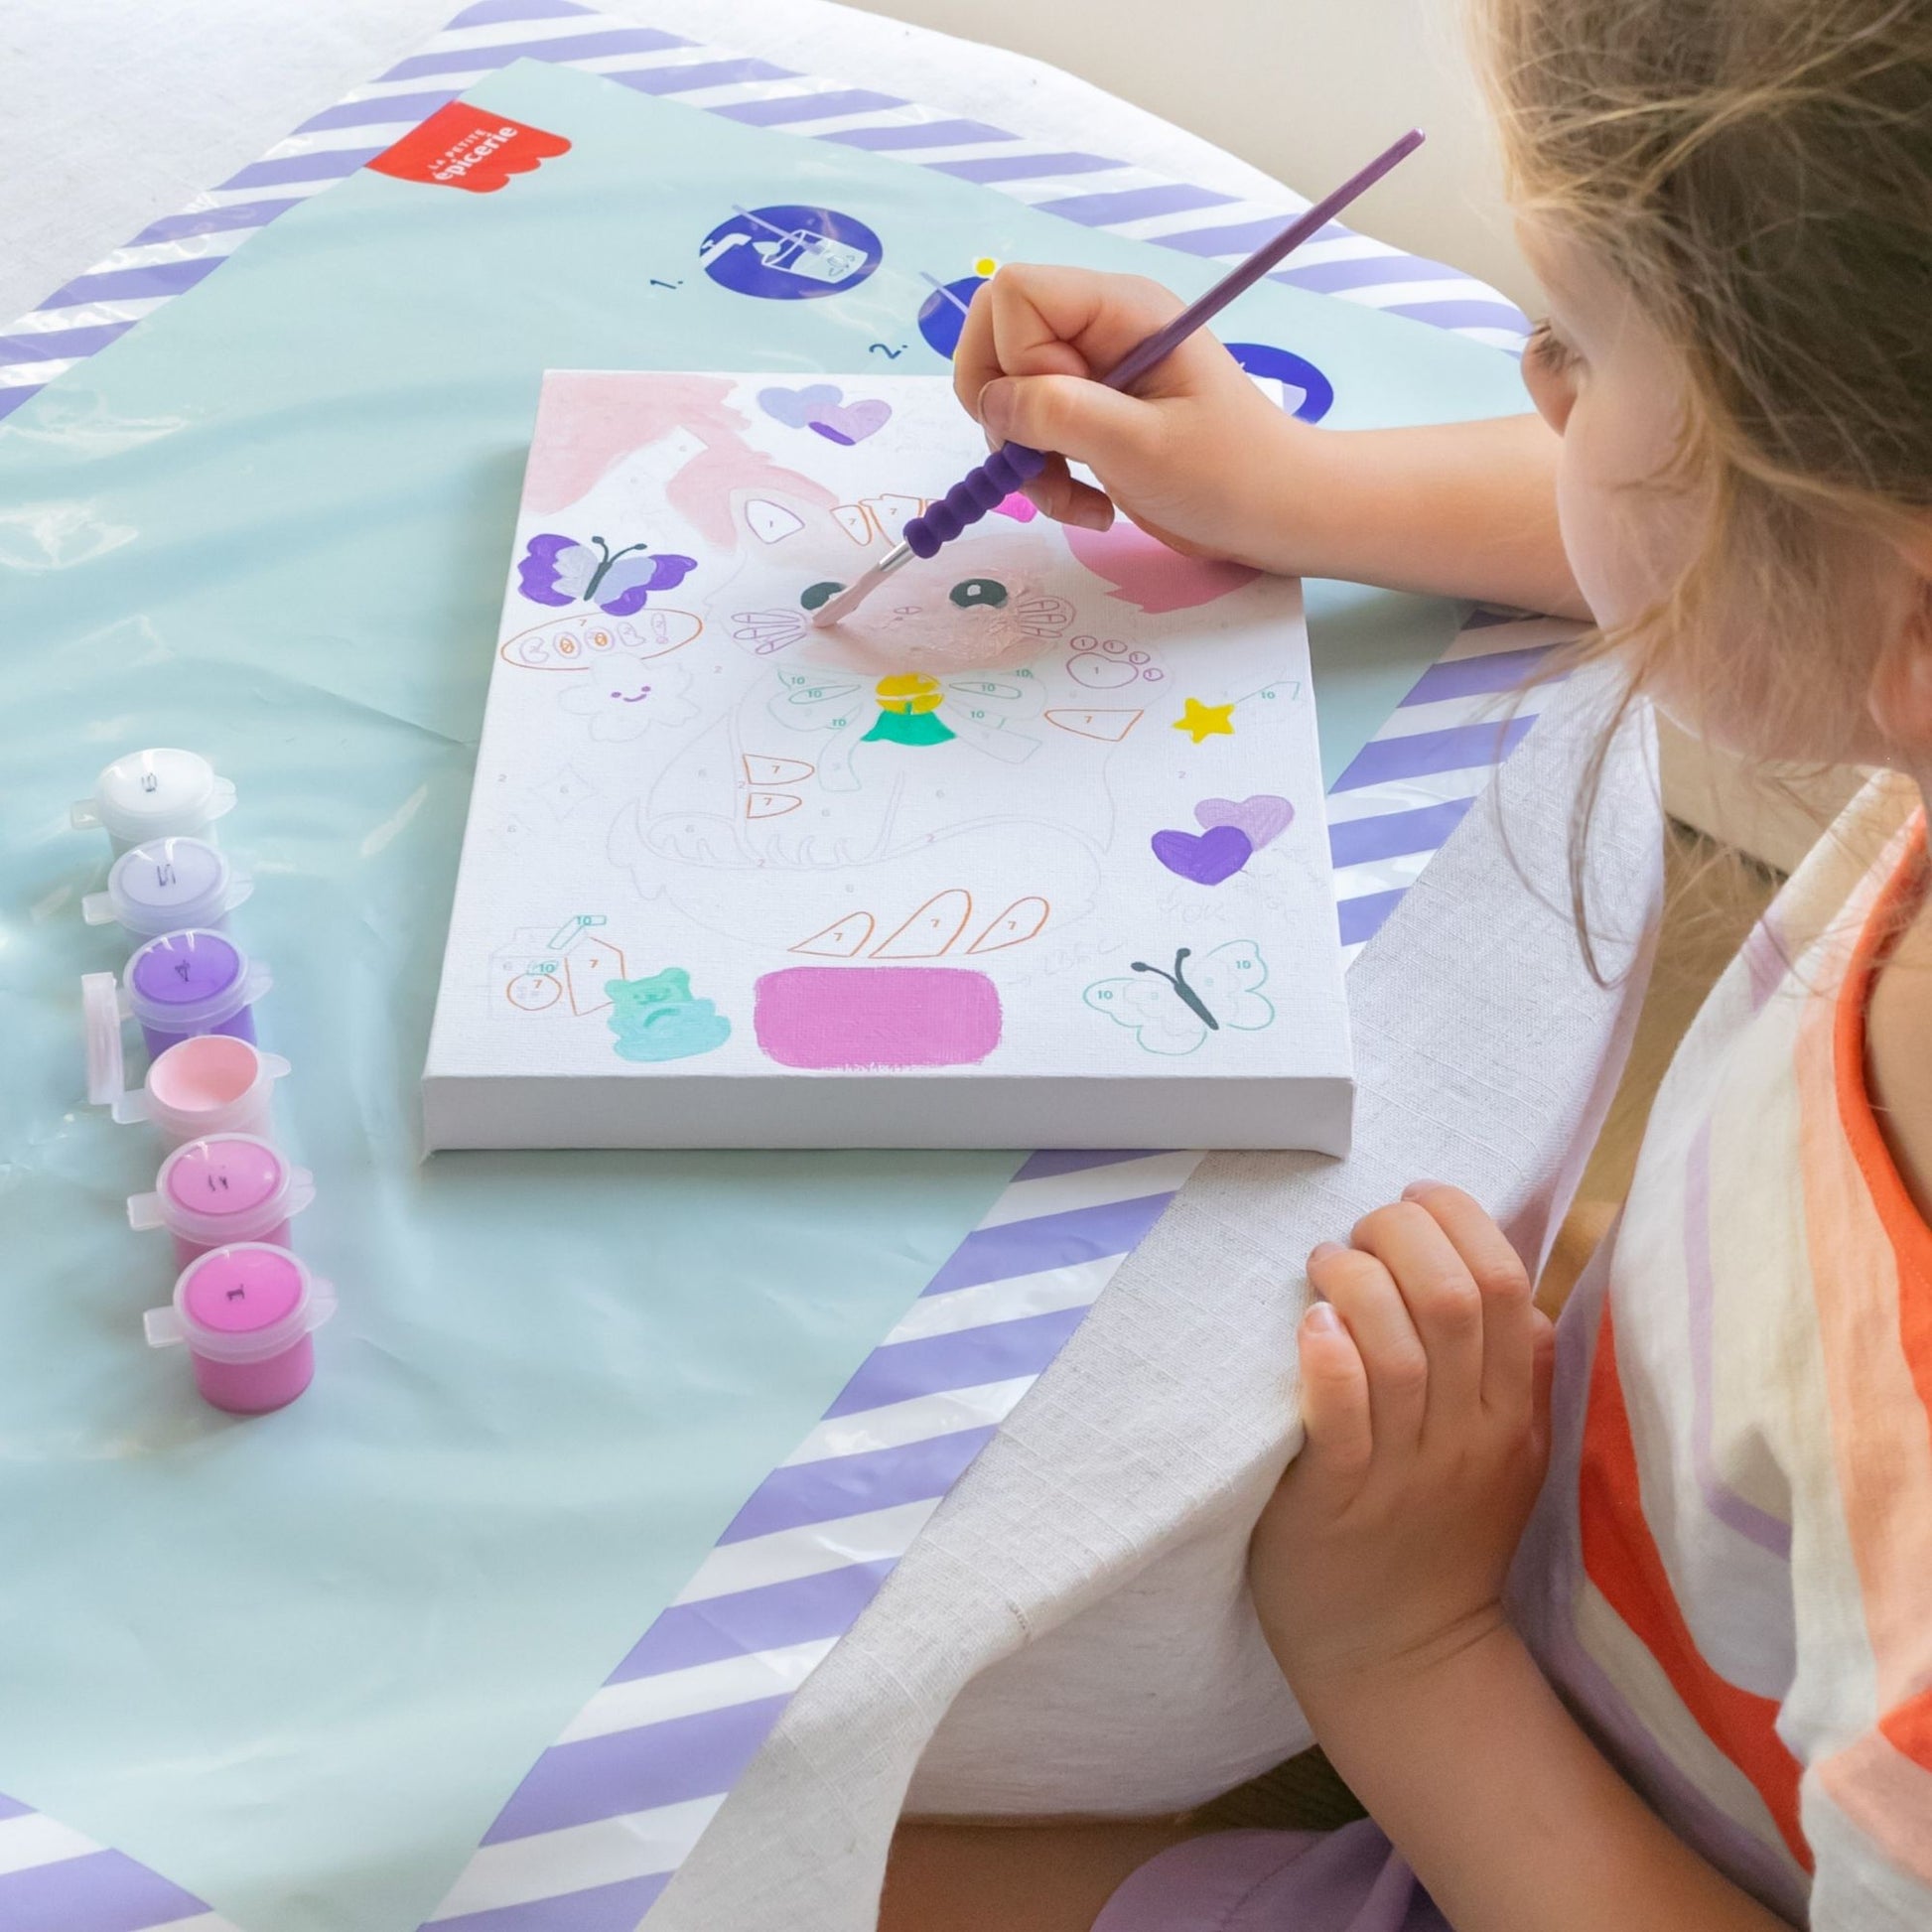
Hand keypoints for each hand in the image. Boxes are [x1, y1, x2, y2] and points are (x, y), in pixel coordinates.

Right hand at [951, 263, 1325, 568]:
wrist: (1278, 515)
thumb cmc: (1228, 475)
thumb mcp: (1140, 447)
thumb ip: (1059, 414)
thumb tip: (991, 402)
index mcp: (1120, 309)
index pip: (1014, 295)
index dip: (1016, 359)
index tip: (1060, 415)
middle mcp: (1100, 328)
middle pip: (996, 337)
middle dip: (1003, 410)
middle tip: (1041, 459)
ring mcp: (1093, 371)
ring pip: (1006, 393)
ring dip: (1025, 457)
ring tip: (1074, 496)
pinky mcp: (1091, 414)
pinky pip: (1032, 431)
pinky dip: (1045, 476)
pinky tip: (1090, 504)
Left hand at [1249, 1183, 1554, 1707]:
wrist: (1402, 1655)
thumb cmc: (1438, 1529)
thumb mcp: (1503, 1448)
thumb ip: (1511, 1367)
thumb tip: (1503, 1271)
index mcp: (1512, 1409)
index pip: (1507, 1283)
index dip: (1459, 1220)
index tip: (1415, 1199)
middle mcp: (1469, 1433)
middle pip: (1454, 1298)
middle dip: (1401, 1234)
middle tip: (1360, 1231)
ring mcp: (1405, 1468)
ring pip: (1397, 1345)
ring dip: (1354, 1281)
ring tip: (1323, 1266)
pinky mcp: (1338, 1498)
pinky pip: (1342, 1417)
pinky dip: (1328, 1356)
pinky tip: (1311, 1325)